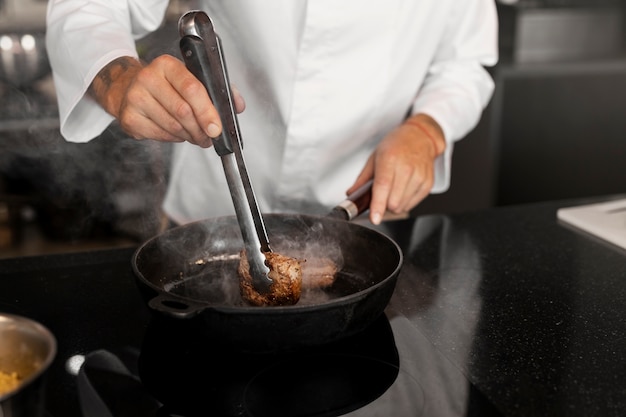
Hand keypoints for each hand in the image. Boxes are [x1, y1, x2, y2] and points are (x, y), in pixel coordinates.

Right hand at [89, 55, 245, 146]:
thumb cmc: (166, 86)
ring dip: (190, 136)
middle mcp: (148, 77)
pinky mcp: (129, 118)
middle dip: (201, 129)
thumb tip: (238, 105)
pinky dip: (174, 138)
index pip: (192, 88)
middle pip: (183, 111)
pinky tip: (176, 132)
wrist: (127, 90)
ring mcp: (135, 97)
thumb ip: (218, 90)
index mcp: (167, 65)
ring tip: (195, 135)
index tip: (217, 128)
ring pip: (174, 126)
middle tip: (209, 136)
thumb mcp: (191, 78)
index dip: (207, 111)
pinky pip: (162, 135)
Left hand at [347, 114, 444, 224]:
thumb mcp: (374, 157)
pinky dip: (404, 202)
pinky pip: (412, 205)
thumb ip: (362, 179)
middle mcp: (406, 168)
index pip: (383, 186)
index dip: (378, 205)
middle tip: (381, 194)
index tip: (374, 218)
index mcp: (389, 159)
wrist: (420, 137)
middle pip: (393, 202)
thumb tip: (351, 195)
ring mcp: (419, 176)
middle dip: (383, 204)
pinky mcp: (427, 184)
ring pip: (402, 206)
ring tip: (393, 189)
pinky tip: (403, 189)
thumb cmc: (396, 146)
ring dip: (394, 204)